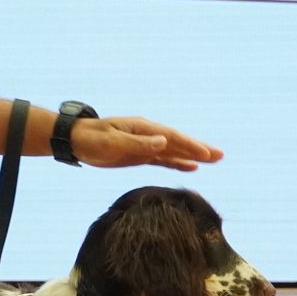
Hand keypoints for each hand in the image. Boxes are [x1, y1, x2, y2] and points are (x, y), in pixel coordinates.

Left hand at [71, 116, 222, 171]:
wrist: (75, 140)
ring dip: (193, 156)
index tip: (206, 154)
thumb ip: (138, 143)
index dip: (190, 146)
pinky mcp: (140, 155)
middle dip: (199, 148)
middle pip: (179, 142)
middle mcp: (148, 134)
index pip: (172, 138)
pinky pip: (164, 159)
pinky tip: (192, 167)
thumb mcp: (112, 142)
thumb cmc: (91, 139)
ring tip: (214, 160)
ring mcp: (145, 144)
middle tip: (221, 155)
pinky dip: (178, 162)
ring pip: (174, 151)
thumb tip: (163, 141)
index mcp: (143, 128)